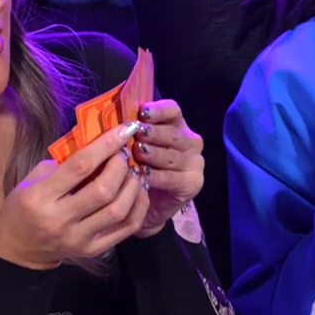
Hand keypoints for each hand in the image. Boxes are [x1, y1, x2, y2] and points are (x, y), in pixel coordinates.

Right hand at [0, 121, 146, 269]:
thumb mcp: (32, 179)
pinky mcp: (93, 250)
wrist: (19, 249)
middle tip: (124, 154)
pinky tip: (138, 192)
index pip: (80, 167)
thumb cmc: (24, 207)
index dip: (106, 145)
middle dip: (121, 166)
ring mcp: (78, 238)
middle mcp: (60, 220)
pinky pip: (126, 228)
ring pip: (119, 210)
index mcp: (40, 197)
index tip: (124, 129)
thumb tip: (97, 142)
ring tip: (134, 172)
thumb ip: (63, 162)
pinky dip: (139, 206)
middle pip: (103, 190)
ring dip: (133, 186)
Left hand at [130, 99, 203, 237]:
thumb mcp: (133, 146)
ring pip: (173, 156)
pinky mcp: (193, 183)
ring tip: (137, 153)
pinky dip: (157, 176)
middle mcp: (190, 142)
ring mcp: (195, 163)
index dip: (159, 110)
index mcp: (177, 126)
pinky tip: (142, 175)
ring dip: (154, 154)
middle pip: (173, 133)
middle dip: (154, 133)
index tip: (142, 112)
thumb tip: (119, 122)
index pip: (173, 111)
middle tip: (137, 134)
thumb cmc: (137, 168)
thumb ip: (131, 132)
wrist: (144, 204)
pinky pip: (173, 177)